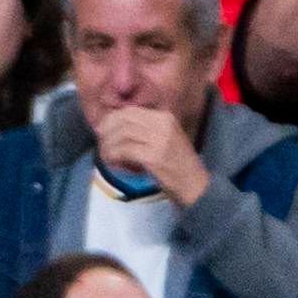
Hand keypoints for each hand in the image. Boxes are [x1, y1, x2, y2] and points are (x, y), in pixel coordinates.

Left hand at [91, 106, 212, 207]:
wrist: (196, 187)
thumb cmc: (178, 165)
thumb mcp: (166, 138)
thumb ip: (147, 129)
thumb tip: (115, 124)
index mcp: (165, 117)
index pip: (130, 111)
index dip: (112, 119)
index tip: (103, 131)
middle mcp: (162, 124)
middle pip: (123, 120)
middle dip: (107, 131)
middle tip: (101, 143)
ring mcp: (159, 140)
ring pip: (121, 134)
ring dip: (108, 145)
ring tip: (106, 155)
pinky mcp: (153, 157)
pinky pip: (123, 150)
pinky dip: (113, 156)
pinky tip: (112, 162)